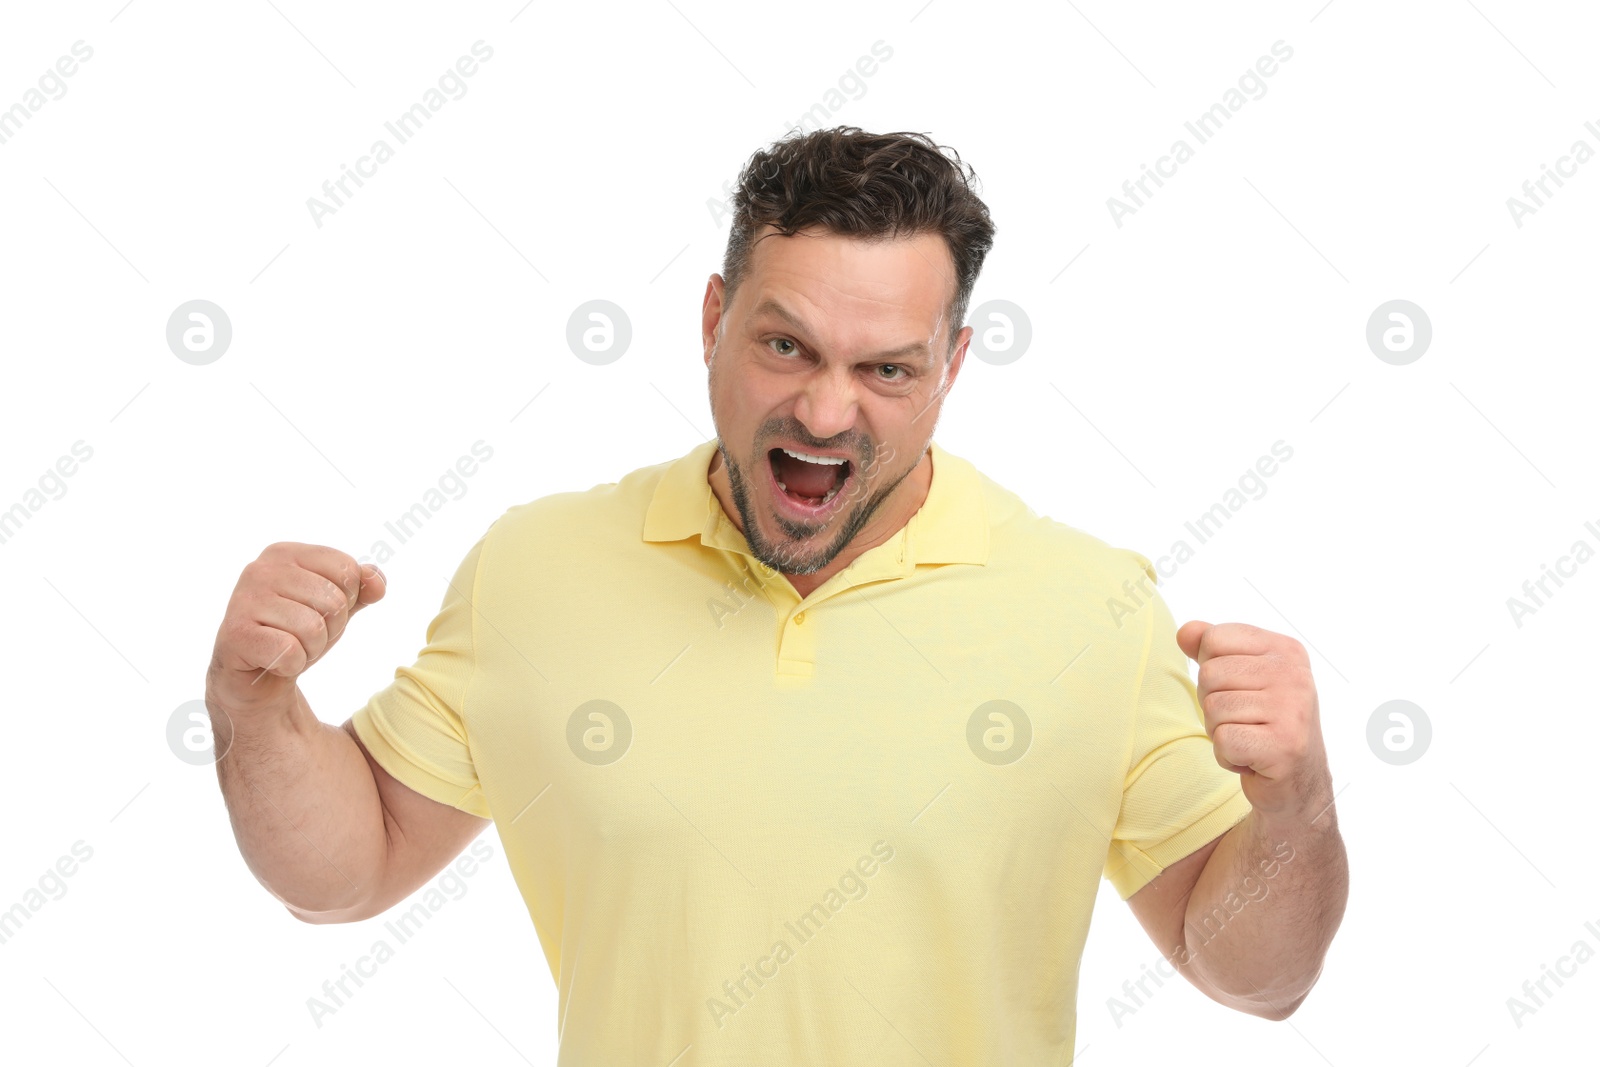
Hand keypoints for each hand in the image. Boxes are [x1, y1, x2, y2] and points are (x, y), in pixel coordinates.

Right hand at [207, 543, 385, 720]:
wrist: (253, 676)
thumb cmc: (294, 632)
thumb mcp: (335, 607)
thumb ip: (361, 588)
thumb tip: (376, 581)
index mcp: (286, 553)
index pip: (347, 569)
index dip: (347, 600)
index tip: (320, 612)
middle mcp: (261, 569)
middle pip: (334, 601)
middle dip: (330, 629)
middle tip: (303, 636)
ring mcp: (244, 599)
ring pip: (313, 628)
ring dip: (311, 649)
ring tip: (290, 647)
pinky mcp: (236, 633)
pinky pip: (290, 652)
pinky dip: (292, 665)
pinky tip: (275, 661)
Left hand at [1175, 620, 1329, 819]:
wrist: (1298, 783)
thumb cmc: (1264, 725)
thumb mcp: (1242, 678)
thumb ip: (1212, 649)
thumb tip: (1184, 631)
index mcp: (1285, 650)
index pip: (1215, 638)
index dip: (1210, 668)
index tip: (1238, 690)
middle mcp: (1294, 674)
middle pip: (1209, 674)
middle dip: (1212, 705)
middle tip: (1244, 722)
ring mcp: (1292, 709)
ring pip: (1213, 708)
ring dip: (1221, 732)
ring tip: (1250, 739)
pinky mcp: (1284, 745)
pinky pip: (1223, 740)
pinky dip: (1227, 756)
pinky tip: (1252, 759)